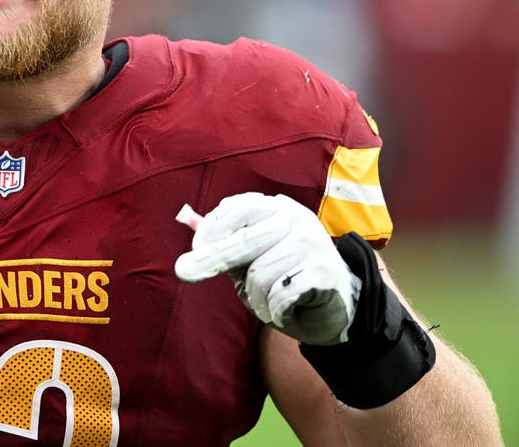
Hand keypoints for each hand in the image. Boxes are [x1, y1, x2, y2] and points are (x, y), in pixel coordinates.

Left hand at [173, 192, 361, 345]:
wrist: (336, 306)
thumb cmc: (284, 277)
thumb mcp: (252, 257)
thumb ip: (224, 241)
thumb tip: (187, 220)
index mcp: (277, 208)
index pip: (239, 209)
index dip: (213, 229)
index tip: (195, 249)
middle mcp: (297, 219)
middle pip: (244, 241)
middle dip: (211, 260)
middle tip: (183, 272)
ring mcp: (314, 243)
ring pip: (259, 275)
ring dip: (255, 299)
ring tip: (269, 302)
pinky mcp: (325, 272)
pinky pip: (279, 295)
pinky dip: (274, 311)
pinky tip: (286, 310)